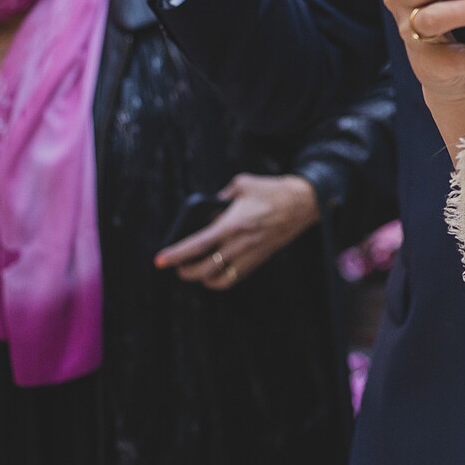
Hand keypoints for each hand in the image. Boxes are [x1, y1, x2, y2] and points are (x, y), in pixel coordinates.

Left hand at [154, 173, 320, 288]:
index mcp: (233, 223)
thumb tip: (211, 207)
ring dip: (202, 278)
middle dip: (185, 271)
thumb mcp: (242, 184)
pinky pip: (235, 278)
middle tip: (177, 266)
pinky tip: (215, 273)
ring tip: (195, 271)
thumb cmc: (273, 191)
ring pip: (218, 279)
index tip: (160, 260)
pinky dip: (221, 281)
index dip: (176, 254)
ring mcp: (250, 253)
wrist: (304, 202)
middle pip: (203, 268)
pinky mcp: (260, 259)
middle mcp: (240, 243)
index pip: (197, 244)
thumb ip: (222, 195)